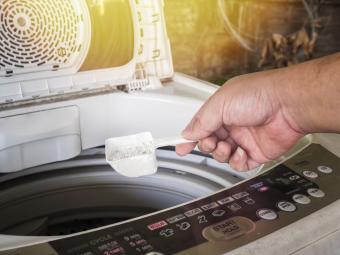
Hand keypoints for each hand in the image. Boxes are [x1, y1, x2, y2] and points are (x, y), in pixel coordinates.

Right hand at [176, 71, 304, 170]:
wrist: (288, 105)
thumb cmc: (259, 95)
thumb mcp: (220, 104)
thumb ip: (201, 121)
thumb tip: (187, 133)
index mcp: (221, 110)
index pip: (200, 126)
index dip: (189, 137)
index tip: (181, 148)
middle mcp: (232, 124)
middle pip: (209, 142)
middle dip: (206, 145)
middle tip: (210, 142)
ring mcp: (244, 139)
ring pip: (222, 155)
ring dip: (221, 153)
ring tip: (227, 146)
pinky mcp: (256, 152)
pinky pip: (239, 164)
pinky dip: (237, 161)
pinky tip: (242, 151)